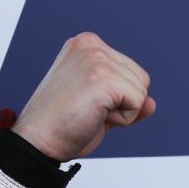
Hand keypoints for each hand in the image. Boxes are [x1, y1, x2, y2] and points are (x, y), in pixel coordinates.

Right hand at [11, 32, 155, 160]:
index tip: (84, 102)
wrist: (36, 142)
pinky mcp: (103, 78)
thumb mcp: (99, 106)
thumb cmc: (61, 125)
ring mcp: (96, 59)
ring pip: (141, 92)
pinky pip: (138, 103)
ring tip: (88, 113)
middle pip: (141, 79)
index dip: (116, 97)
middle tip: (86, 110)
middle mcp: (91, 45)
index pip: (131, 71)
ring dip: (121, 112)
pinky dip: (122, 120)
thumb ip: (126, 99)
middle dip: (121, 103)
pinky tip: (93, 117)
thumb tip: (152, 104)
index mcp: (86, 44)